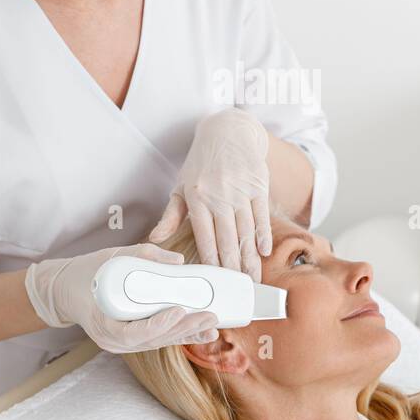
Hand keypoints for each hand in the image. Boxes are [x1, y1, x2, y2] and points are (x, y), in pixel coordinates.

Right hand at [24, 243, 218, 352]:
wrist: (65, 289)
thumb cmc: (88, 272)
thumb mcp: (111, 257)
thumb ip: (145, 256)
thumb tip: (179, 261)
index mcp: (102, 323)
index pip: (133, 332)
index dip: (159, 324)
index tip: (178, 311)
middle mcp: (113, 340)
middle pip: (153, 340)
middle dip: (184, 330)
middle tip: (210, 316)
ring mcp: (122, 344)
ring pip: (159, 342)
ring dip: (187, 334)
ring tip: (213, 325)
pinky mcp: (131, 339)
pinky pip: (158, 339)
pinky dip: (180, 334)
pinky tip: (202, 331)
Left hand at [149, 108, 271, 280]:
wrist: (228, 131)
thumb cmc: (201, 164)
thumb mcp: (181, 186)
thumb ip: (170, 215)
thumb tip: (155, 240)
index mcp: (197, 197)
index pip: (205, 237)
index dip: (211, 261)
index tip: (216, 281)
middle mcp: (219, 194)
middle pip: (227, 238)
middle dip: (233, 266)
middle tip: (238, 289)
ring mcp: (241, 189)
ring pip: (246, 230)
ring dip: (250, 257)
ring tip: (252, 278)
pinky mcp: (259, 184)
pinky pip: (261, 215)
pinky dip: (263, 234)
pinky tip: (264, 251)